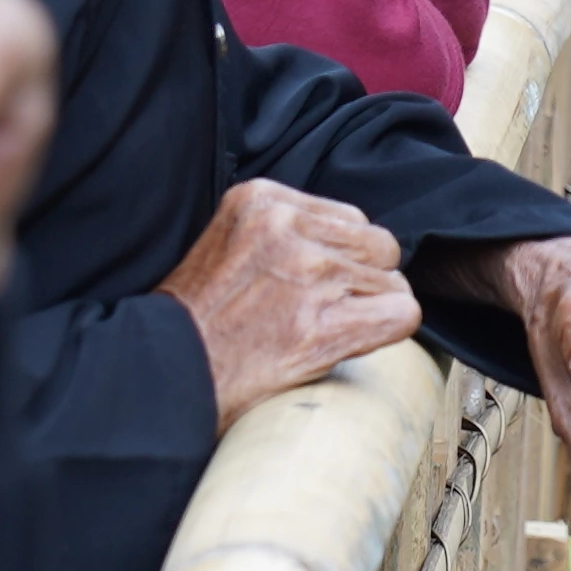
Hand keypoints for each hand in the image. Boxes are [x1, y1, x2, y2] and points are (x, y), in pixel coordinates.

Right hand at [159, 180, 424, 427]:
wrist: (167, 371)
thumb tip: (361, 236)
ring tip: (319, 326)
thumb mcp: (232, 239)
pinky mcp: (324, 324)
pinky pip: (402, 314)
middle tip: (320, 307)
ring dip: (368, 308)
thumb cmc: (201, 314)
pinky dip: (387, 331)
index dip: (340, 256)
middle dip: (361, 279)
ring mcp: (308, 275)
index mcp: (262, 199)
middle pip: (380, 245)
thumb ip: (291, 227)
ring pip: (393, 281)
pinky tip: (347, 341)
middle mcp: (286, 229)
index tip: (305, 282)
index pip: (352, 217)